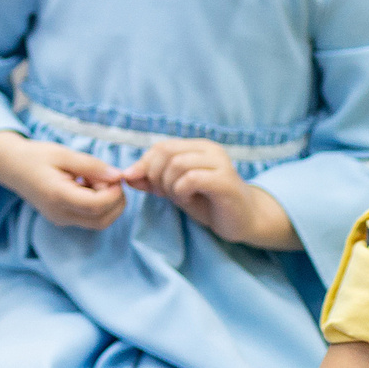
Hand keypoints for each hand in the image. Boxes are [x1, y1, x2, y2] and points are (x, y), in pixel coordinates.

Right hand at [0, 131, 124, 231]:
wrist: (10, 167)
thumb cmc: (35, 156)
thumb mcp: (63, 154)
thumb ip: (92, 166)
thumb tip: (118, 177)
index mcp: (57, 195)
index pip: (96, 206)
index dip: (114, 193)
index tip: (114, 176)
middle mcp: (59, 213)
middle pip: (102, 219)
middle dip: (115, 200)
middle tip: (107, 178)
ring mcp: (60, 219)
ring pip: (99, 222)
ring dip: (108, 204)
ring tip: (95, 181)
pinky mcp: (62, 219)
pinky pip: (90, 219)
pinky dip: (98, 205)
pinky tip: (87, 186)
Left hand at [123, 138, 300, 249]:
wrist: (243, 220)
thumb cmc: (207, 202)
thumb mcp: (173, 189)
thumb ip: (150, 180)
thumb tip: (125, 175)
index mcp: (197, 147)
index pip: (161, 147)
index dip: (145, 165)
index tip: (143, 183)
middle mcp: (210, 149)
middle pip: (166, 152)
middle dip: (155, 175)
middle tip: (162, 193)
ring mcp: (221, 163)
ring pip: (177, 164)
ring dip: (169, 185)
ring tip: (177, 196)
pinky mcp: (226, 181)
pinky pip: (191, 178)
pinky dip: (181, 191)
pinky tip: (187, 199)